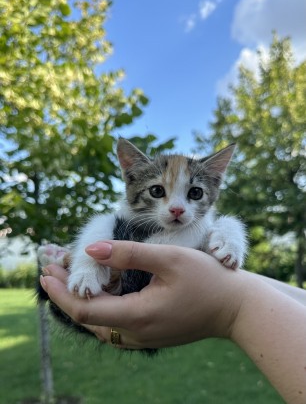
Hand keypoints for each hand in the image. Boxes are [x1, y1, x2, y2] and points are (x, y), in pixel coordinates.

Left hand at [40, 240, 244, 348]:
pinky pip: (115, 324)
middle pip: (89, 318)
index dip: (60, 293)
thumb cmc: (207, 279)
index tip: (45, 273)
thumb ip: (128, 253)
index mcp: (138, 316)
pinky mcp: (151, 333)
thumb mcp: (168, 258)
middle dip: (67, 293)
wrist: (236, 308)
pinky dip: (100, 306)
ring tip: (70, 277)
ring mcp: (144, 337)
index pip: (84, 310)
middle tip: (52, 269)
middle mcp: (137, 333)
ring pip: (101, 323)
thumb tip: (91, 250)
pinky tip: (100, 289)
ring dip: (82, 299)